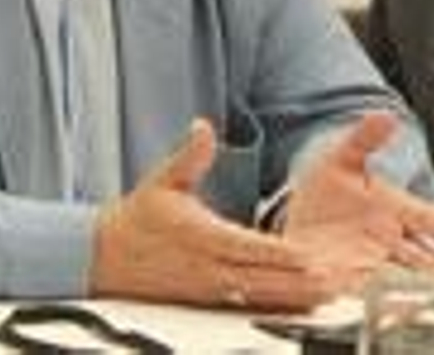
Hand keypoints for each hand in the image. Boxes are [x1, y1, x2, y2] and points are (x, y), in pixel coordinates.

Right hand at [89, 119, 332, 311]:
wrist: (103, 257)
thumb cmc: (137, 220)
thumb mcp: (163, 181)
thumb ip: (190, 156)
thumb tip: (202, 128)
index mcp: (202, 236)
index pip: (248, 248)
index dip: (279, 254)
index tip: (307, 254)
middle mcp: (208, 267)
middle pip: (260, 278)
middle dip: (295, 280)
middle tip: (330, 279)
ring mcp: (208, 288)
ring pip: (256, 296)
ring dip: (288, 296)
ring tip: (321, 295)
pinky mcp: (206, 301)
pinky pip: (244, 305)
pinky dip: (270, 305)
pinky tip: (293, 305)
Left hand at [282, 112, 433, 294]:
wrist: (298, 217)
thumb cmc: (329, 190)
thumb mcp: (343, 158)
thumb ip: (365, 138)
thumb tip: (386, 116)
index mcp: (393, 206)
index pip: (426, 215)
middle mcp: (386, 237)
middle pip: (419, 255)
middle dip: (431, 267)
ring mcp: (368, 260)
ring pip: (396, 276)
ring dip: (408, 287)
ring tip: (420, 295)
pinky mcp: (344, 279)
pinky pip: (361, 290)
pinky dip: (374, 298)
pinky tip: (380, 305)